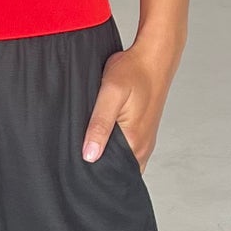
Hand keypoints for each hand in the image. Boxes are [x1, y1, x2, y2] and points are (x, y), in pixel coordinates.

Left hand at [81, 41, 171, 169]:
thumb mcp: (111, 94)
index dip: (92, 174)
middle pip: (116, 169)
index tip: (76, 169)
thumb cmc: (134, 71)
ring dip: (105, 156)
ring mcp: (145, 140)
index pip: (111, 173)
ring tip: (87, 146)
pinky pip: (127, 149)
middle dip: (97, 167)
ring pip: (121, 160)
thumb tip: (89, 155)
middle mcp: (142, 146)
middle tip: (77, 156)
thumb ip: (100, 125)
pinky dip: (113, 147)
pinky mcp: (143, 131)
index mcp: (134, 143)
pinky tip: (101, 135)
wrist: (154, 56)